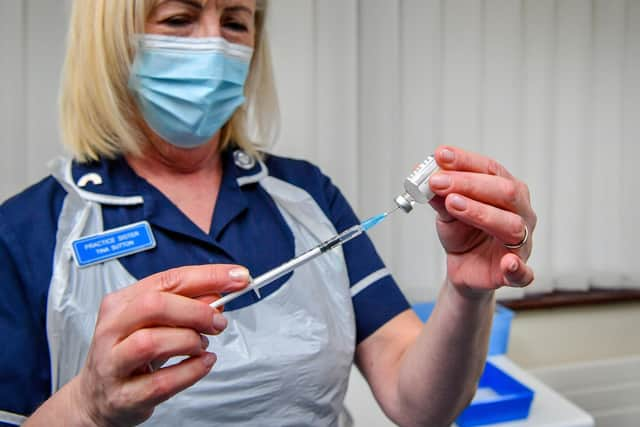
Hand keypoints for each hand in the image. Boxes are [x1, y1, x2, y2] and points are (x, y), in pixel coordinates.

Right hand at [72, 264, 248, 425]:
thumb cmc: (130, 353)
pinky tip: (203, 363)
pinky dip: (191, 371)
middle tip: (219, 322)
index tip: (238, 278)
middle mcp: (113, 329)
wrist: (97, 398)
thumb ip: (186, 304)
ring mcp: (113, 363)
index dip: (208, 276)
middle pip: (155, 306)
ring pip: (152, 342)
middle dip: (197, 311)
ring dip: (189, 340)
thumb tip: (219, 293)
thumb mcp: (156, 322)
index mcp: (122, 302)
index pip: (168, 279)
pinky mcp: (124, 395)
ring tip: (202, 344)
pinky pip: (161, 381)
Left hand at [428, 146, 536, 294]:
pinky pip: (522, 272)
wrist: (464, 269)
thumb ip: (440, 196)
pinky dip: (517, 268)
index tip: (440, 155)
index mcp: (506, 191)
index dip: (465, 161)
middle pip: (504, 191)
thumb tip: (428, 177)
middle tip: (437, 182)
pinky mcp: (516, 273)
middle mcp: (520, 212)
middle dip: (468, 183)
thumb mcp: (446, 212)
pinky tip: (508, 263)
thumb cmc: (462, 234)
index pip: (490, 169)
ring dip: (481, 212)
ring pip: (511, 224)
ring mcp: (522, 242)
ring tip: (452, 204)